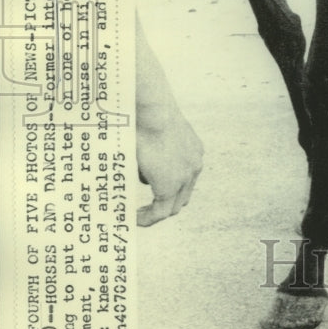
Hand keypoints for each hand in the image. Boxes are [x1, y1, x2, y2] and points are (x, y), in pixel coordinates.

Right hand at [135, 13, 202, 225]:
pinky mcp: (171, 185)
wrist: (152, 110)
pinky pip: (160, 211)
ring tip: (138, 215)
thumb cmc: (147, 113)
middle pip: (182, 195)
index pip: (184, 176)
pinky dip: (148, 217)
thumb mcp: (152, 131)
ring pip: (173, 205)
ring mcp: (185, 175)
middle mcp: (193, 164)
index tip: (152, 191)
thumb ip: (149, 151)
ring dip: (155, 212)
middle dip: (164, 204)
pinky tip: (135, 218)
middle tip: (146, 209)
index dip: (169, 187)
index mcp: (191, 149)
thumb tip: (134, 164)